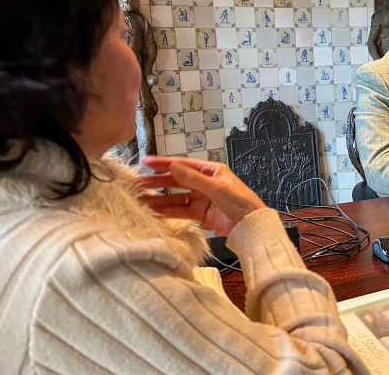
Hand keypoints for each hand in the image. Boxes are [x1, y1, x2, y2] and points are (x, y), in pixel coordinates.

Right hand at [136, 156, 266, 235]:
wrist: (252, 226)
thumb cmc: (241, 202)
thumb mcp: (217, 188)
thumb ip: (194, 179)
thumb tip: (173, 166)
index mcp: (211, 171)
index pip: (183, 165)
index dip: (163, 163)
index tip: (145, 161)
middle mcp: (204, 183)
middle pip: (176, 180)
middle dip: (156, 181)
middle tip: (136, 182)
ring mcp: (201, 198)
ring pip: (176, 196)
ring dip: (159, 198)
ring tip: (140, 199)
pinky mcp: (200, 214)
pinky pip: (180, 210)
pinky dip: (167, 211)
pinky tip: (153, 211)